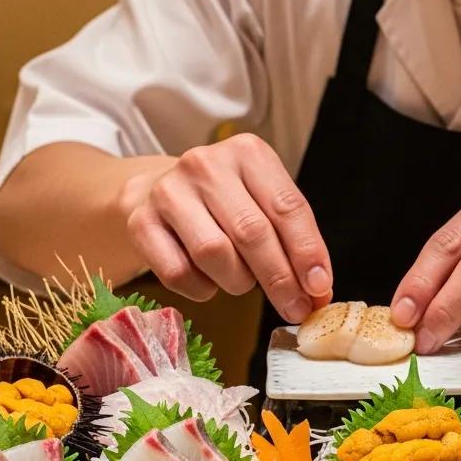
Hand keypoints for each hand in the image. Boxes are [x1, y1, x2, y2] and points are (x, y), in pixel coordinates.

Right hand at [121, 134, 332, 319]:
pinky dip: (202, 288)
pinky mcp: (140, 222)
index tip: (319, 287)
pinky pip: (179, 273)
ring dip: (238, 281)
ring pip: (215, 253)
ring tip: (243, 280)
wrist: (157, 191)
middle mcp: (206, 165)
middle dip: (280, 279)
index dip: (307, 252)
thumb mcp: (264, 202)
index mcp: (248, 152)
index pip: (287, 206)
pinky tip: (209, 280)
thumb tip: (317, 288)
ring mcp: (168, 191)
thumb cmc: (225, 201)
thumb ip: (293, 239)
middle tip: (295, 308)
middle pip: (252, 232)